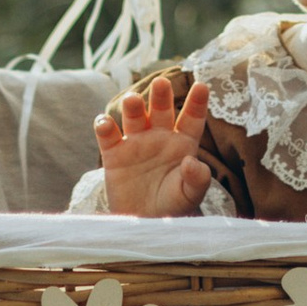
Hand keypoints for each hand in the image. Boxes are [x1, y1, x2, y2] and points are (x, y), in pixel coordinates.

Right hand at [94, 73, 215, 216]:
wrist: (144, 223)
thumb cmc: (173, 207)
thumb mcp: (190, 195)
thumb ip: (197, 178)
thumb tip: (192, 161)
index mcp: (183, 144)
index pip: (191, 118)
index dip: (197, 102)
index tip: (202, 86)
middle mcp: (160, 137)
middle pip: (161, 110)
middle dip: (161, 95)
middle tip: (161, 82)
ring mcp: (136, 143)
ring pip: (134, 117)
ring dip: (132, 106)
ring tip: (132, 100)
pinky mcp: (114, 154)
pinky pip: (108, 135)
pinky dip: (104, 126)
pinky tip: (104, 123)